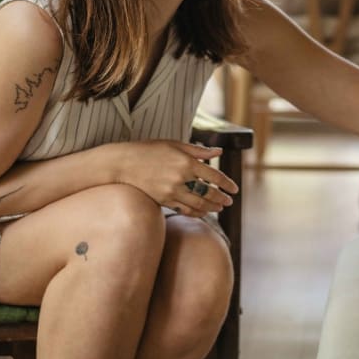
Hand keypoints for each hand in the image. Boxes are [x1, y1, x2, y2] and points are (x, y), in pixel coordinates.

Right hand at [114, 140, 237, 216]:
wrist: (123, 163)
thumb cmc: (150, 150)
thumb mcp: (175, 144)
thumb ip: (198, 150)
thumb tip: (219, 153)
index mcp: (186, 161)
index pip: (214, 176)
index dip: (226, 184)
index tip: (234, 189)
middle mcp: (181, 178)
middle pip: (208, 192)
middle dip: (221, 198)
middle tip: (229, 202)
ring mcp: (171, 191)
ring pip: (198, 204)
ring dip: (211, 208)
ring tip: (219, 209)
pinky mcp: (163, 200)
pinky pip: (184, 209)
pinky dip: (196, 212)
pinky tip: (202, 213)